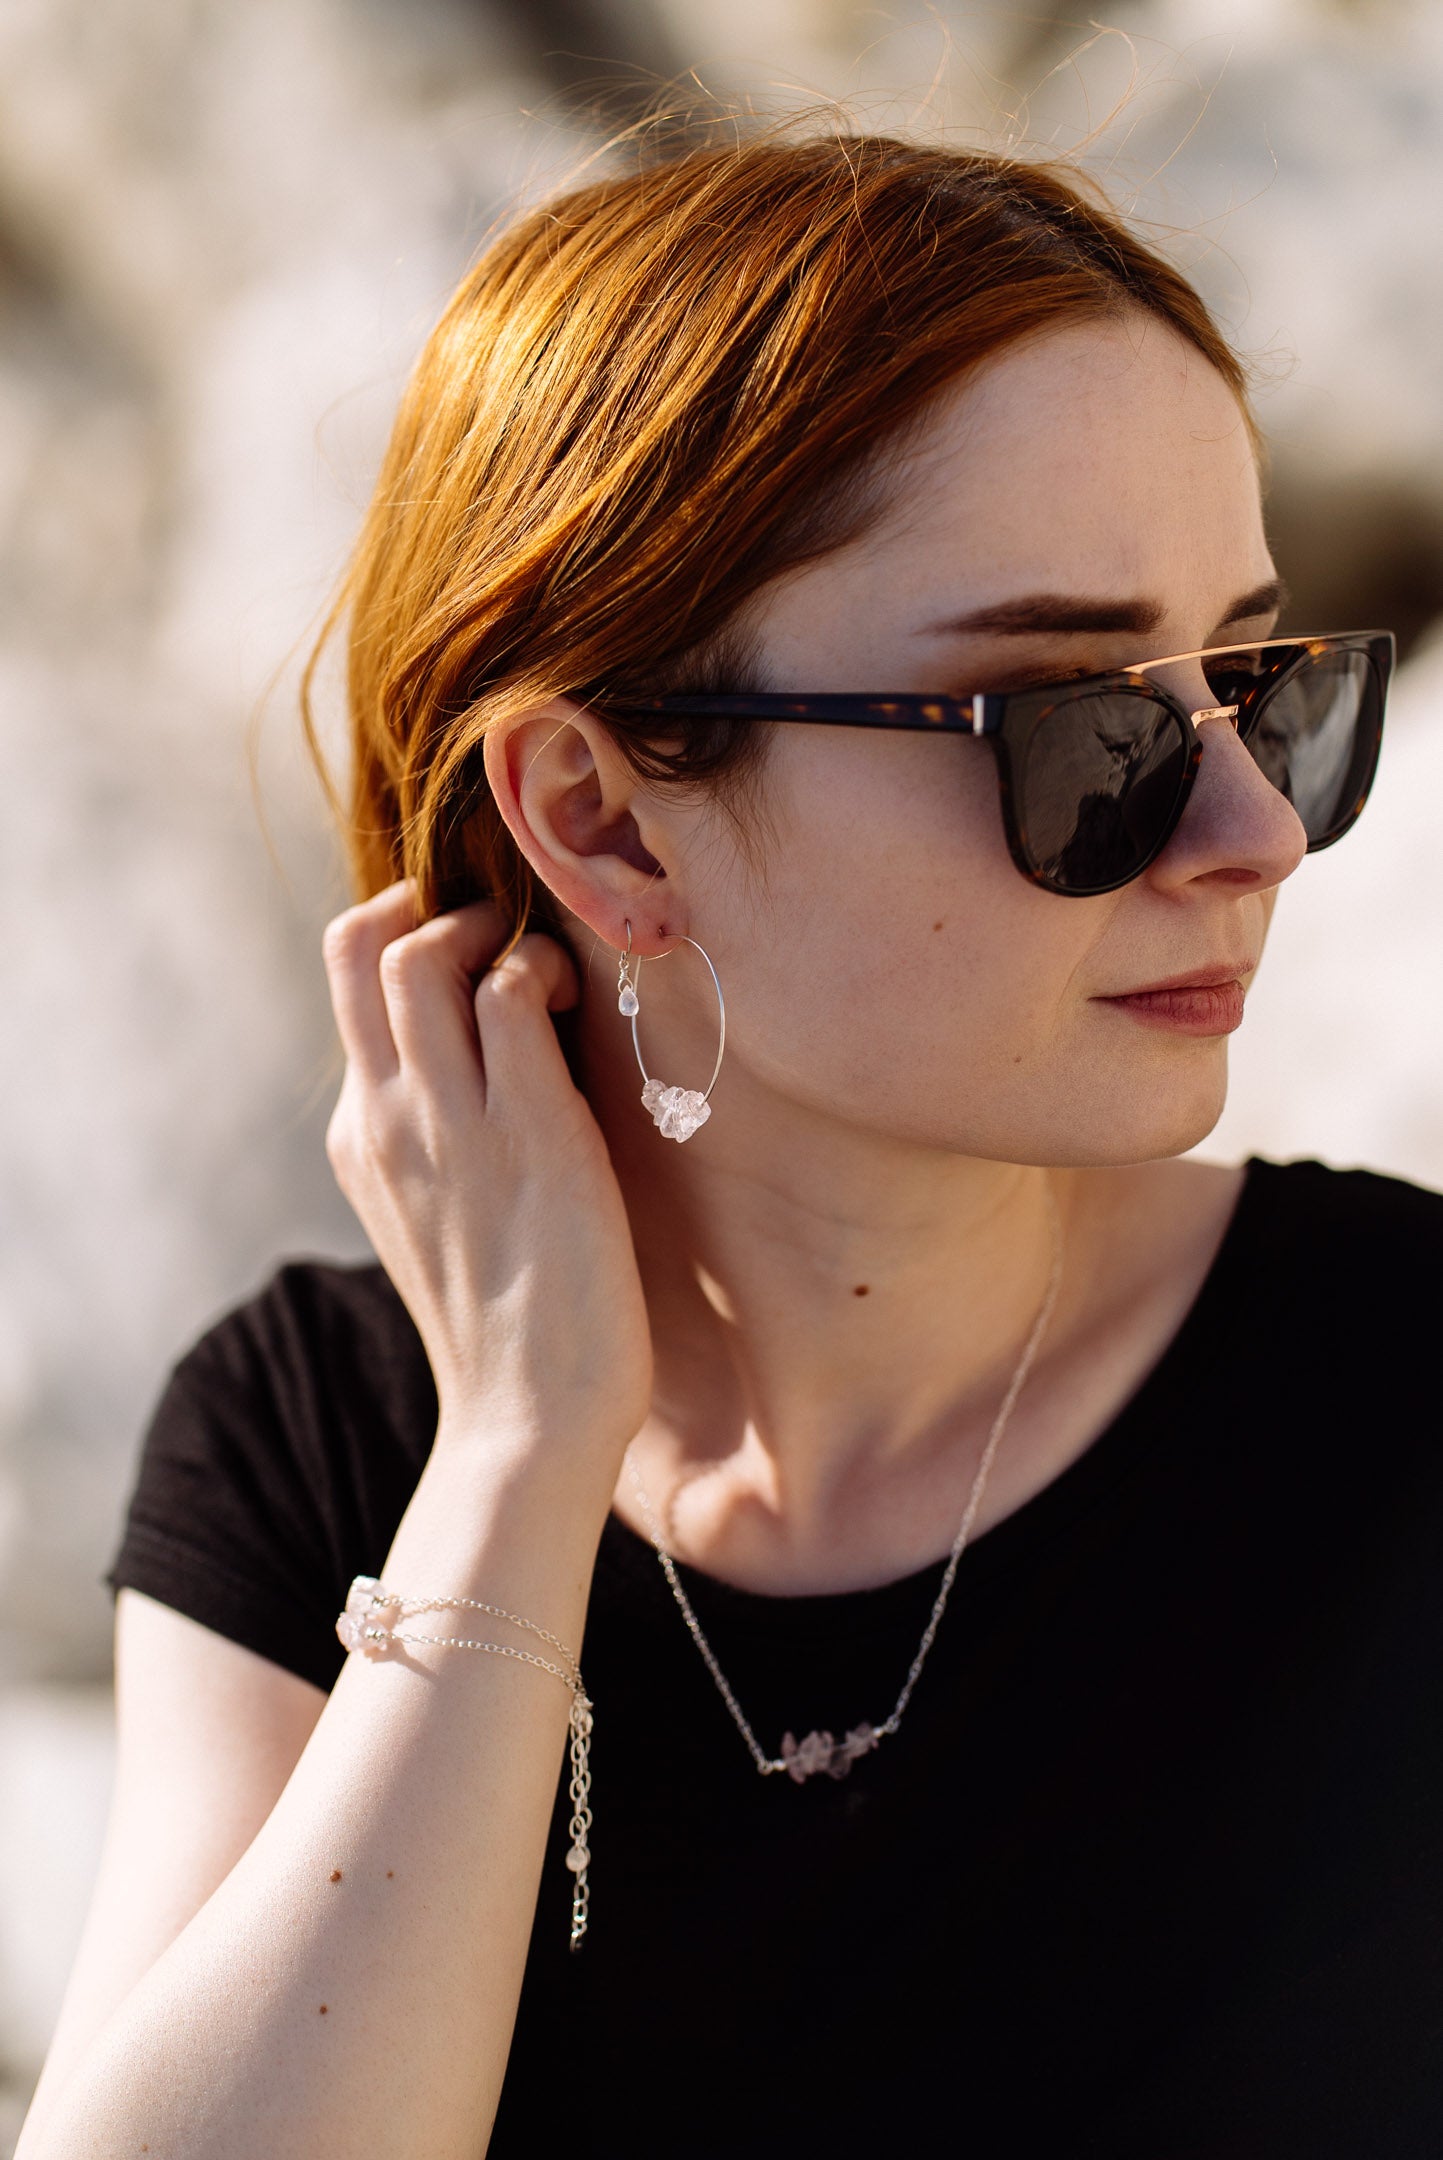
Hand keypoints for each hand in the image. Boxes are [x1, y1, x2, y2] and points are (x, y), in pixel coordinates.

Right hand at [321, 881, 652, 1492]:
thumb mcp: (439, 1218)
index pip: (346, 984)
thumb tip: (484, 1071)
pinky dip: (543, 971)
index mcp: (362, 1137)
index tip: (468, 951)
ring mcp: (451, 1123)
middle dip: (432, 910)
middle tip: (503, 938)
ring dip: (489, 931)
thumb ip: (436, 1141)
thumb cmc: (508, 1324)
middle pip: (359, 947)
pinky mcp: (529, 1133)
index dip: (401, 935)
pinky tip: (580, 1008)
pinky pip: (510, 996)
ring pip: (420, 957)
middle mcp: (388, 1117)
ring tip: (543, 971)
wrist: (527, 1422)